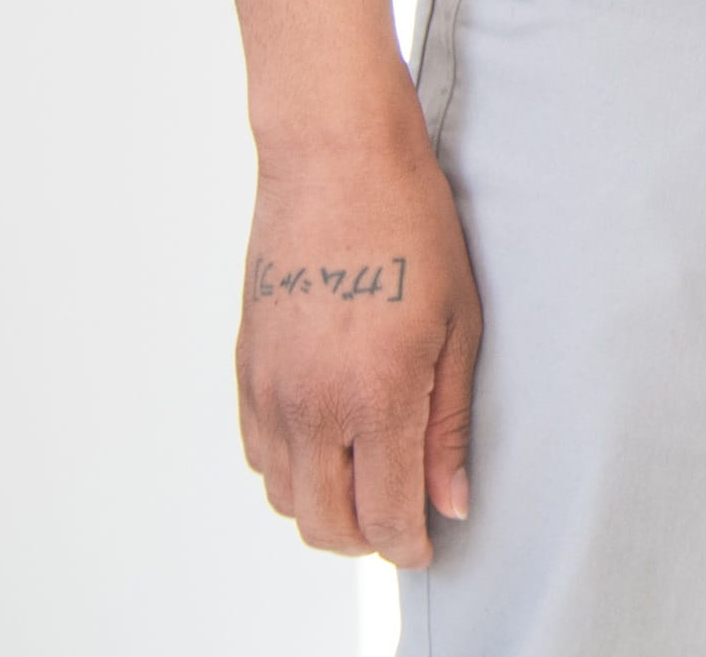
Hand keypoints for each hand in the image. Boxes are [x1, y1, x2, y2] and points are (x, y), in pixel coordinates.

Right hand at [234, 113, 478, 561]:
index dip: (409, 544)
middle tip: (405, 517)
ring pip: (287, 499)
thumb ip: (448, 423)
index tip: (429, 544)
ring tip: (371, 479)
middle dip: (368, 538)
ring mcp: (269, 392)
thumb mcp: (460, 324)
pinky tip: (331, 442)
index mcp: (374, 397)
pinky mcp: (245, 372)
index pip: (384, 515)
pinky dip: (293, 470)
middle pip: (327, 526)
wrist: (337, 161)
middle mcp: (311, 407)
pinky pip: (260, 455)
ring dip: (327, 507)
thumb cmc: (413, 225)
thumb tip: (451, 499)